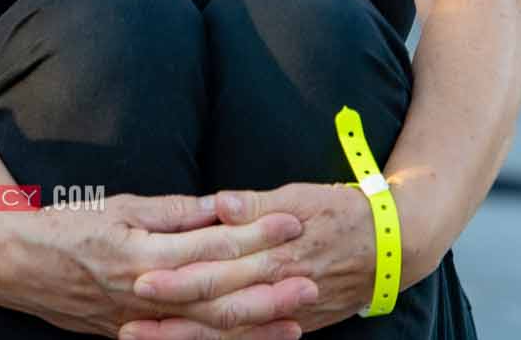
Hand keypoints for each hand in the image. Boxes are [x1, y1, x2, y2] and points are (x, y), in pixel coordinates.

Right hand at [0, 193, 315, 338]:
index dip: (254, 235)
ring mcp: (141, 323)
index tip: (291, 222)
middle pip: (218, 296)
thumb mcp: (120, 207)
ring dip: (256, 326)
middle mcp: (146, 295)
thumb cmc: (68, 227)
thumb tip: (223, 205)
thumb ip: (174, 211)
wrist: (18, 266)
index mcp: (142, 255)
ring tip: (298, 318)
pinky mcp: (135, 337)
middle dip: (269, 288)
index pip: (210, 246)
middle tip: (311, 278)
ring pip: (208, 331)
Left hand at [125, 184, 373, 337]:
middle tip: (126, 321)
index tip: (140, 277)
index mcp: (274, 252)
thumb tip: (221, 204)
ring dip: (184, 338)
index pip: (217, 268)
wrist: (394, 246)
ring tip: (141, 339)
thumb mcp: (302, 196)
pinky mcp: (295, 323)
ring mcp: (286, 312)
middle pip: (215, 308)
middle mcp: (278, 288)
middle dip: (170, 318)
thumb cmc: (343, 211)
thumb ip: (258, 204)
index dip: (178, 277)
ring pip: (228, 332)